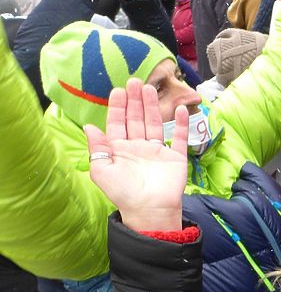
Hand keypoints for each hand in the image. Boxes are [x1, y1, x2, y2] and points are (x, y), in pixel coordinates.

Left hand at [84, 78, 188, 231]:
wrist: (150, 210)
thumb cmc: (124, 193)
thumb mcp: (102, 170)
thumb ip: (97, 148)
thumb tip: (90, 126)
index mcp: (120, 150)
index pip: (118, 123)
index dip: (117, 107)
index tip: (117, 90)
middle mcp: (139, 148)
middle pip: (136, 119)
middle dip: (135, 101)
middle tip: (135, 81)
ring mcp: (158, 152)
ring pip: (155, 124)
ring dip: (153, 107)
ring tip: (150, 89)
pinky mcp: (176, 158)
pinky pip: (180, 138)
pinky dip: (181, 124)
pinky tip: (179, 110)